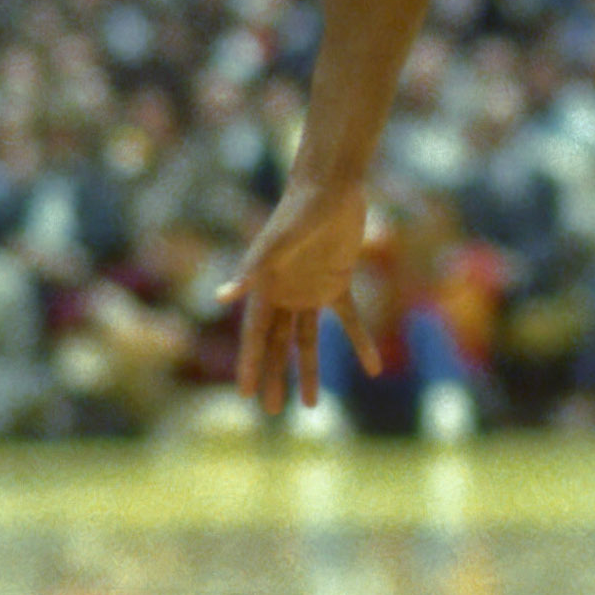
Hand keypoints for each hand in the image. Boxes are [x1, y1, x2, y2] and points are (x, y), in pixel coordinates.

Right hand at [230, 172, 368, 410]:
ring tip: (309, 405)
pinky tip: (374, 368)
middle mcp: (284, 292)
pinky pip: (349, 320)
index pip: (254, 335)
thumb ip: (252, 270)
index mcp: (265, 287)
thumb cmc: (299, 210)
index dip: (249, 364)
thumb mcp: (276, 242)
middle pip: (276, 343)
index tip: (246, 395)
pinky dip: (360, 342)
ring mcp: (310, 290)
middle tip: (271, 409)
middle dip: (273, 375)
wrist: (332, 185)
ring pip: (305, 339)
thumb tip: (221, 298)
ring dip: (308, 369)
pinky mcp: (338, 282)